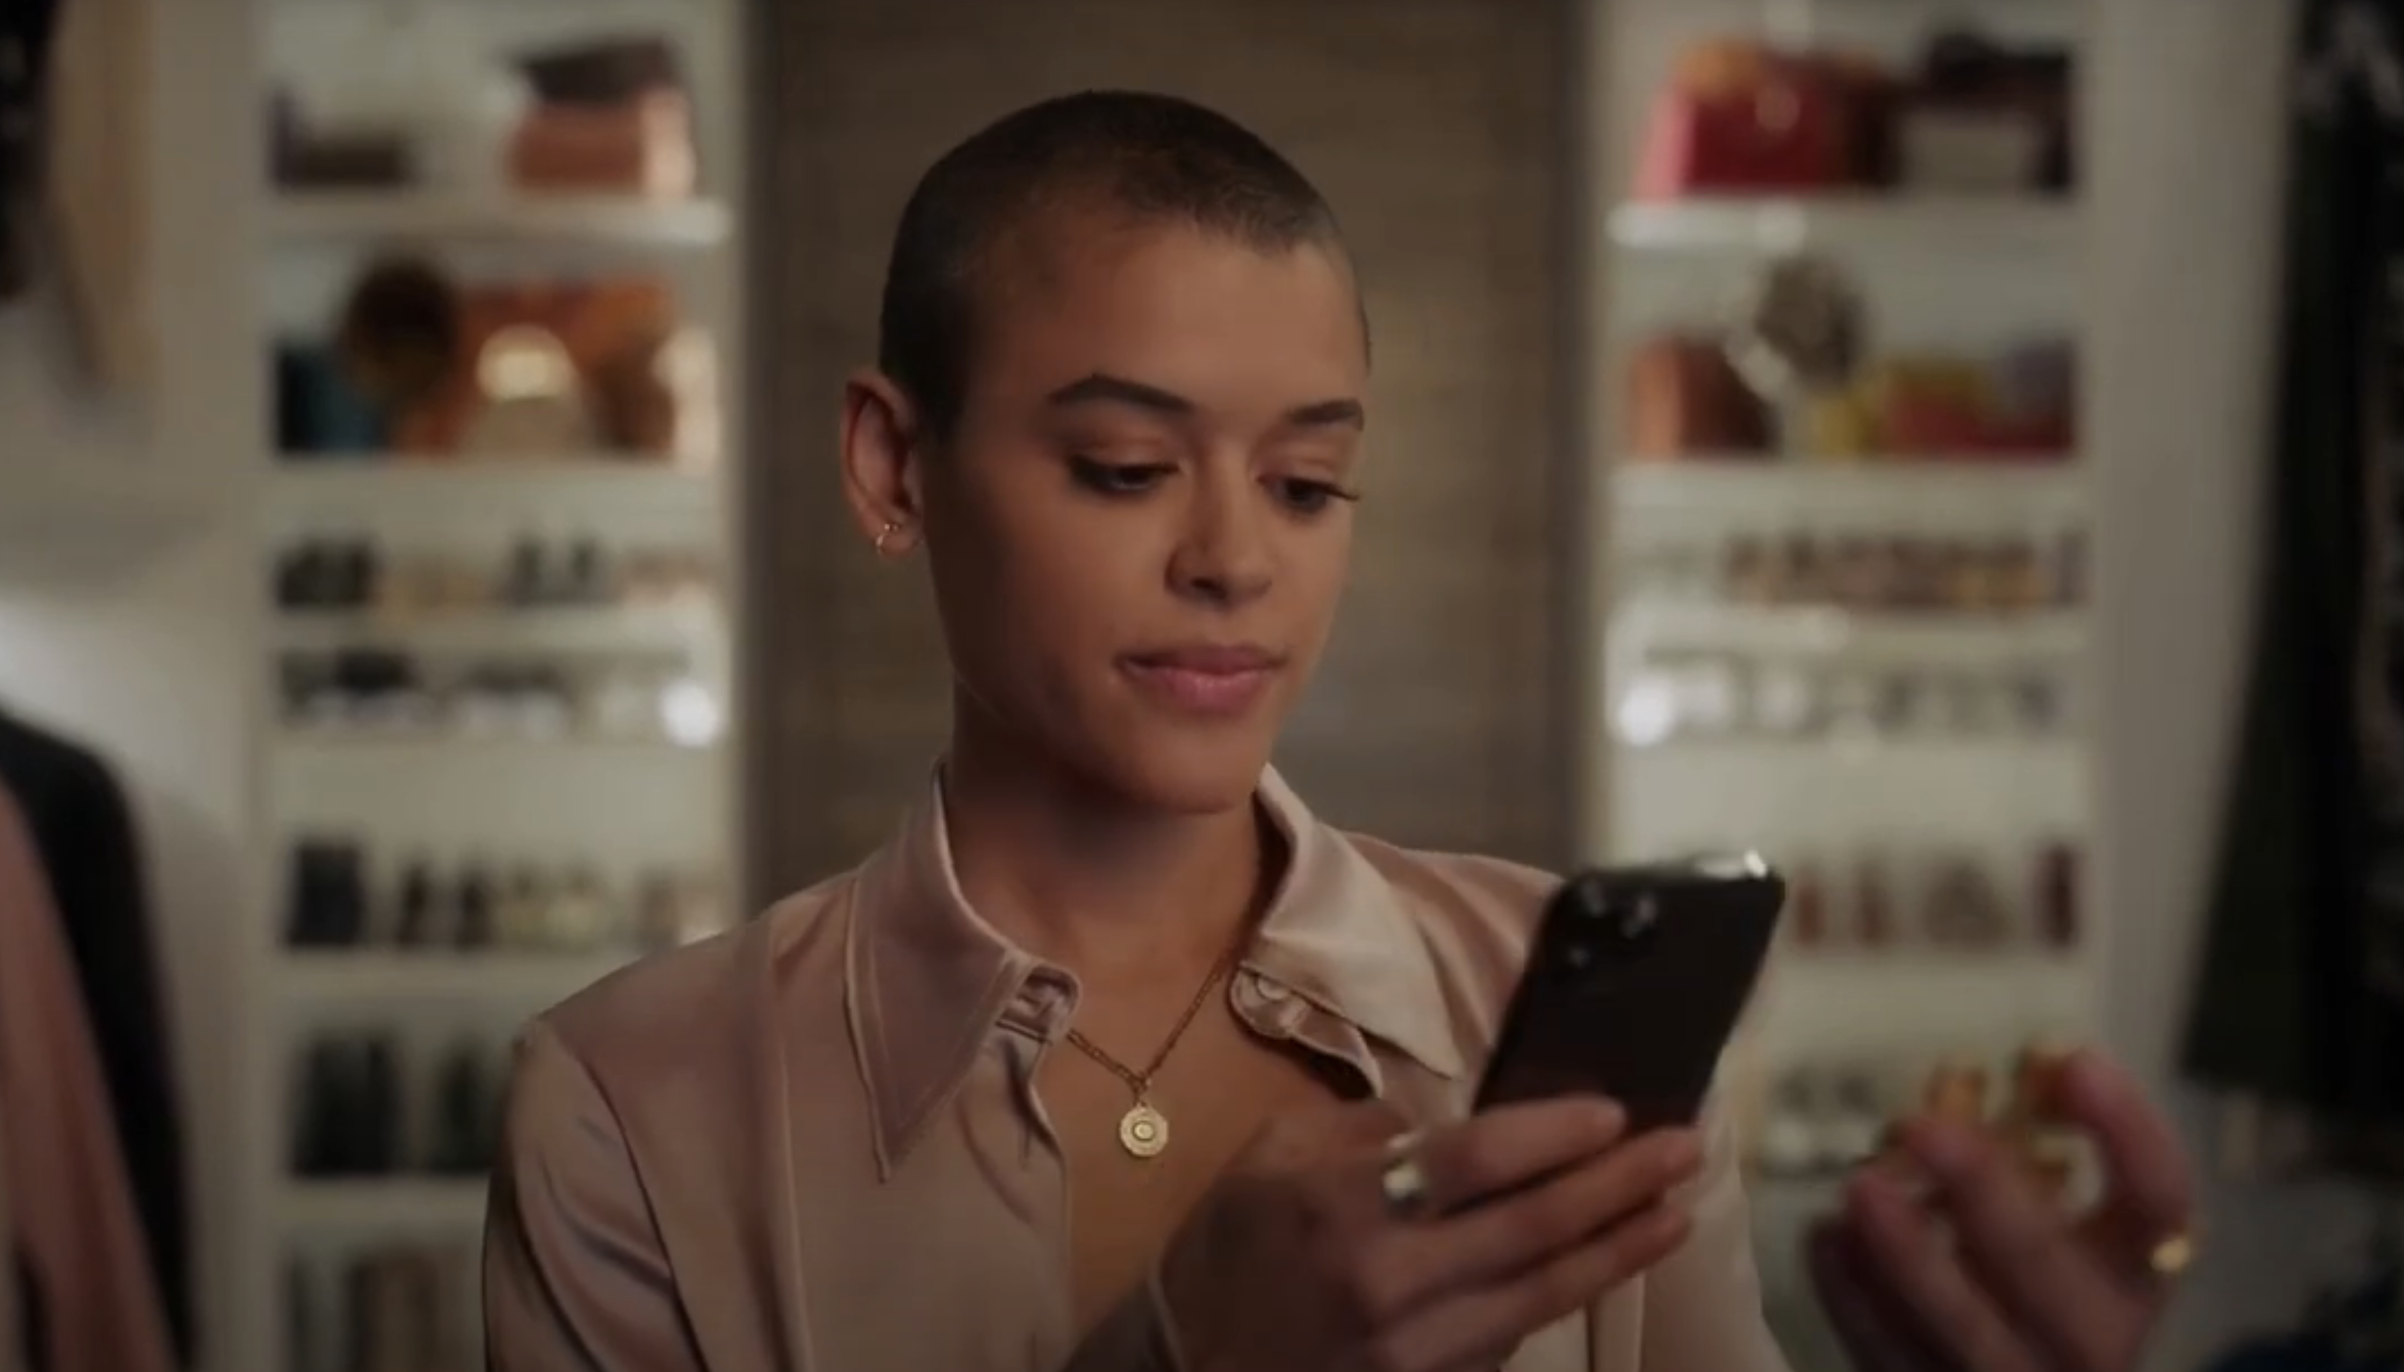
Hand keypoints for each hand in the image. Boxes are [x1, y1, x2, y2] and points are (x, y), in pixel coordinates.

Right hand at [1158, 1096, 1701, 1371]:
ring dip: (1618, 1250)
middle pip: (1531, 1227)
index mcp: (1342, 1206)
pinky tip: (1607, 1263)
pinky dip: (1565, 1295)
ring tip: (1675, 1211)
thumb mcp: (1264, 1161)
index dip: (1551, 1135)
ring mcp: (1415, 1349)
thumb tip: (1437, 1121)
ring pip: (1542, 1294)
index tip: (1614, 1113)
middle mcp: (1389, 1281)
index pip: (1472, 1161)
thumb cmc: (1224, 1255)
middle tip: (1684, 1149)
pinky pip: (1512, 1338)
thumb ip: (1354, 1129)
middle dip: (1618, 1186)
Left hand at [1808, 1050, 2195, 1371]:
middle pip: (2043, 1266)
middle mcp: (2090, 1332)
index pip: (2157, 1201)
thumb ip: (2015, 1143)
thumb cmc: (2033, 1268)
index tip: (2075, 1060)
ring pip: (1962, 1327)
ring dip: (1907, 1254)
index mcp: (2133, 1268)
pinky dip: (1852, 1293)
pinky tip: (1827, 1233)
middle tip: (1922, 1127)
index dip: (2126, 1130)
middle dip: (1981, 1192)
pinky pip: (1889, 1352)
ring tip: (1862, 1185)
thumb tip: (1958, 1079)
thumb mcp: (2052, 1207)